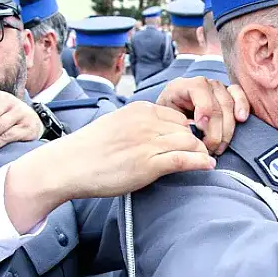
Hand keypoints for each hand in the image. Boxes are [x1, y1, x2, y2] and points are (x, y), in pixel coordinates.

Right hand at [3, 102, 214, 231]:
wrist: (69, 165)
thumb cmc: (89, 149)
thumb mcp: (117, 125)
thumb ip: (138, 126)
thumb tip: (157, 134)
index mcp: (139, 110)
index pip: (177, 116)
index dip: (187, 130)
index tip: (189, 142)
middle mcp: (146, 123)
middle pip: (187, 129)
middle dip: (197, 141)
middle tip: (203, 153)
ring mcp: (148, 143)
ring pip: (189, 142)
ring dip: (201, 152)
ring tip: (206, 160)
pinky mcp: (148, 164)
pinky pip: (184, 160)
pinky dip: (200, 162)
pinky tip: (208, 166)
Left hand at [156, 77, 250, 154]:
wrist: (171, 121)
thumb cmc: (168, 122)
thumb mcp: (166, 121)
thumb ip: (179, 122)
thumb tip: (196, 131)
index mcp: (182, 86)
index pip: (199, 90)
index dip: (203, 110)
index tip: (200, 129)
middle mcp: (203, 83)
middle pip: (216, 104)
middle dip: (215, 130)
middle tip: (209, 149)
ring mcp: (217, 87)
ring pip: (229, 105)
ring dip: (227, 130)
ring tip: (219, 147)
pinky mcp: (229, 94)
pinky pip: (239, 96)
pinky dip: (242, 106)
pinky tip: (241, 119)